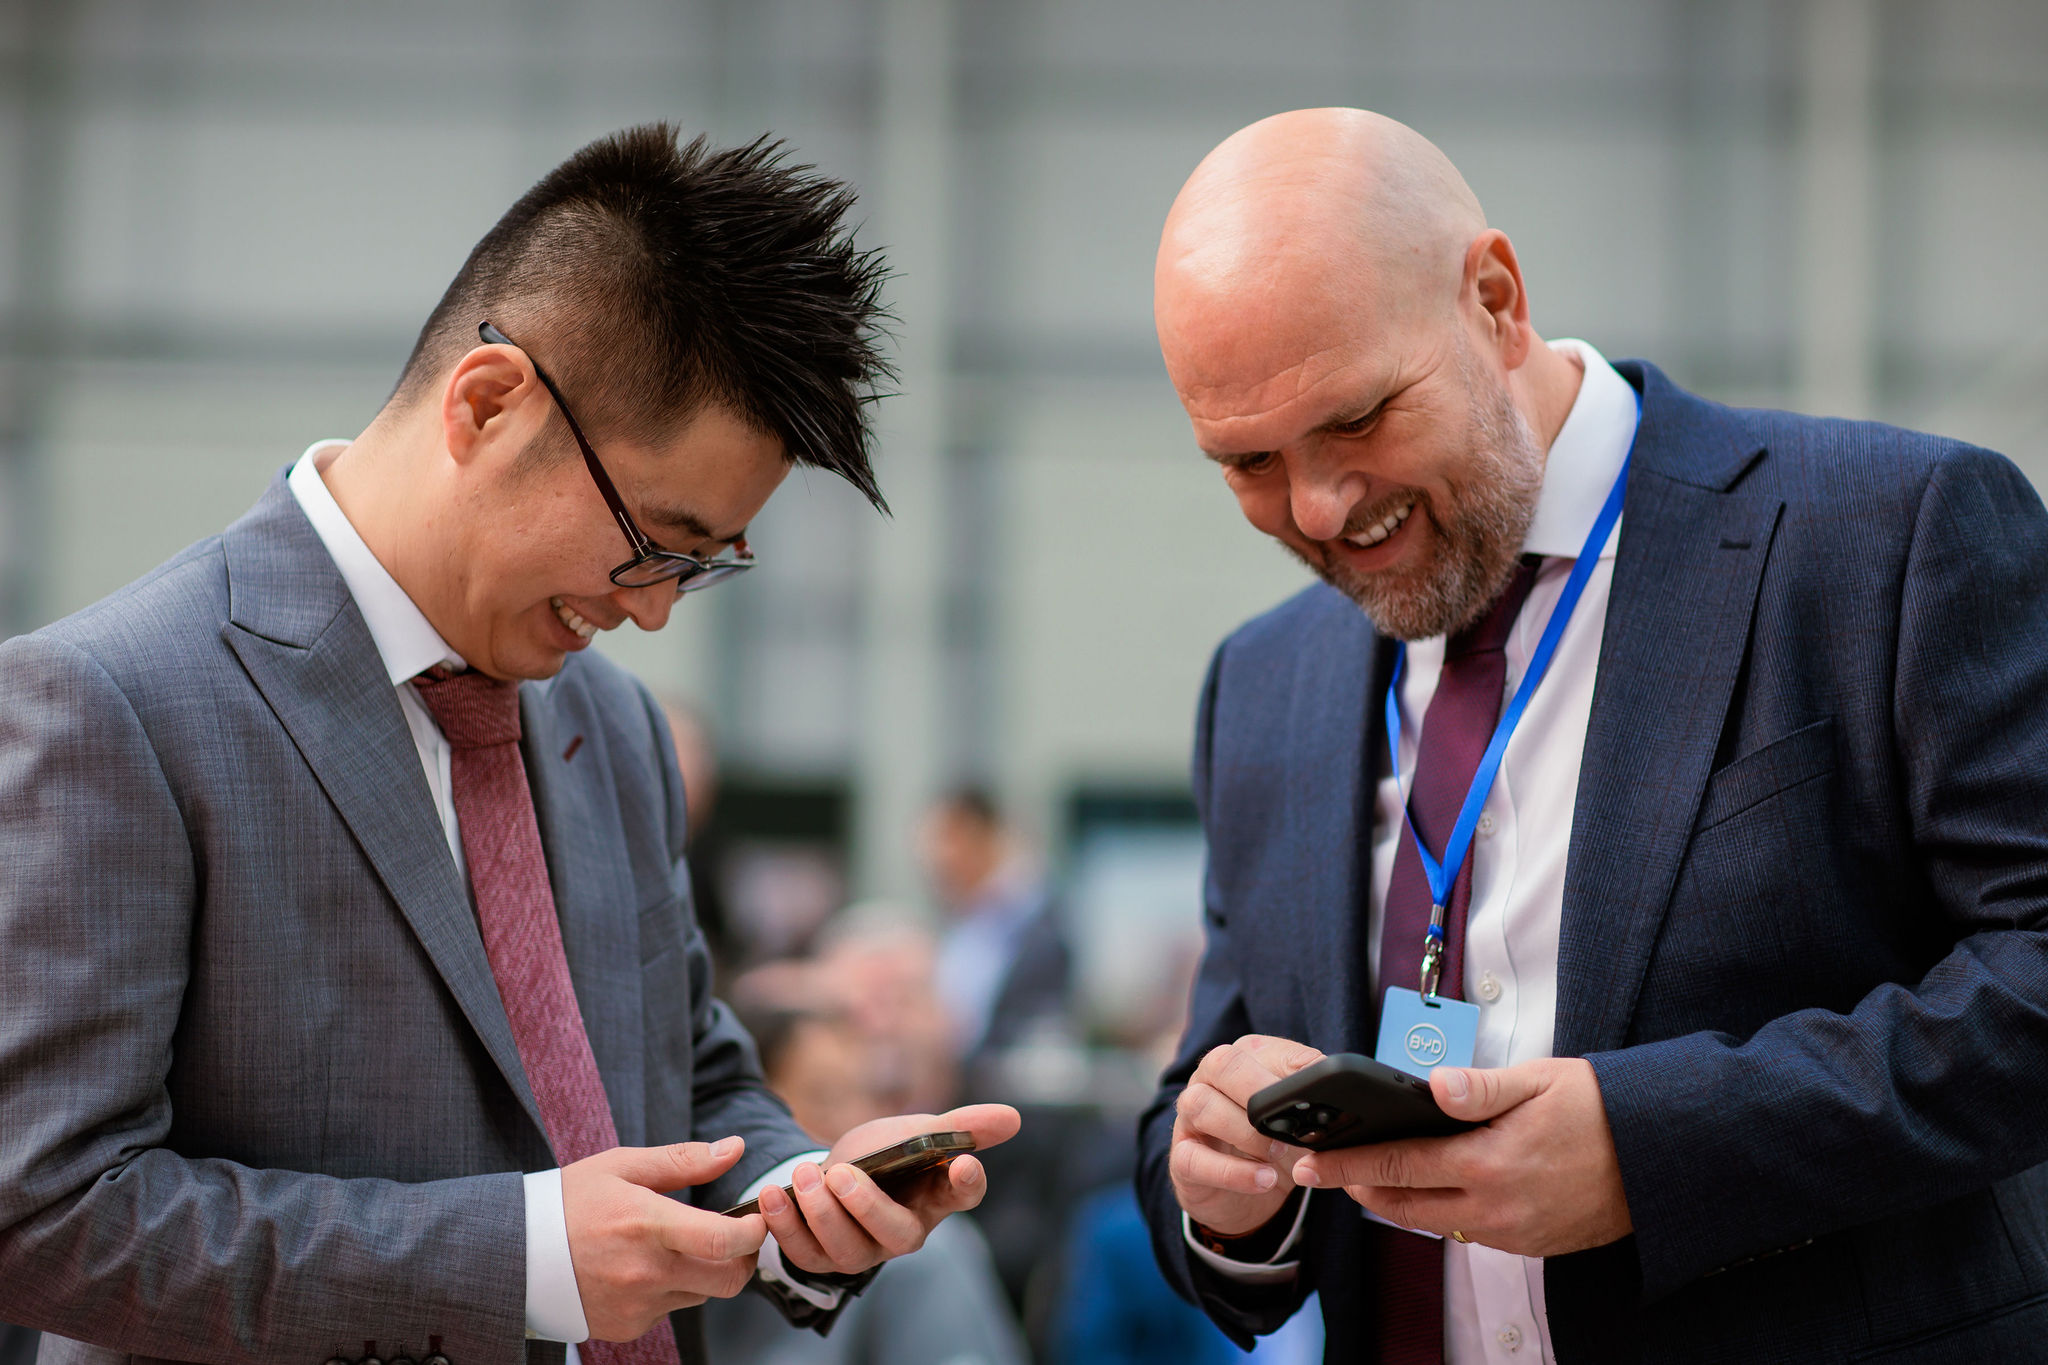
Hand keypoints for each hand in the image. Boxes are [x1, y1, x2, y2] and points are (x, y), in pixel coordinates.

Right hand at [563, 1136, 768, 1341]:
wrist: (515, 1255)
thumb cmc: (570, 1201)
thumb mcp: (622, 1166)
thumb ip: (684, 1160)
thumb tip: (735, 1148)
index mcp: (647, 1224)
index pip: (723, 1240)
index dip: (754, 1231)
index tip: (758, 1217)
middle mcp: (646, 1272)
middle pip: (729, 1279)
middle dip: (744, 1257)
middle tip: (735, 1236)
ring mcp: (638, 1305)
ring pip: (702, 1294)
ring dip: (705, 1272)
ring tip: (677, 1246)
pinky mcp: (628, 1327)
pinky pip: (670, 1309)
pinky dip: (671, 1289)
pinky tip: (644, 1269)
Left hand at [762, 1103, 1020, 1276]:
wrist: (838, 1170)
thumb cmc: (888, 1154)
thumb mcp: (919, 1130)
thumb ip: (960, 1124)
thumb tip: (1014, 1117)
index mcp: (936, 1196)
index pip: (962, 1195)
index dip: (965, 1183)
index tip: (961, 1165)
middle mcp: (903, 1231)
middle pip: (897, 1235)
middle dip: (866, 1207)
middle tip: (841, 1174)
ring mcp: (863, 1251)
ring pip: (846, 1250)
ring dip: (820, 1214)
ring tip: (804, 1175)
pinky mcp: (822, 1258)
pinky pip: (804, 1254)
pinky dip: (785, 1226)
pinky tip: (774, 1195)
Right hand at [1168, 1034, 1326, 1235]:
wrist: (1243, 1195)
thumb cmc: (1273, 1144)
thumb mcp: (1297, 1120)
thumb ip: (1312, 1097)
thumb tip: (1336, 1084)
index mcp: (1240, 1059)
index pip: (1260, 1048)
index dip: (1291, 1066)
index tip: (1320, 1089)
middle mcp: (1208, 1080)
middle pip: (1220, 1063)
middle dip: (1258, 1090)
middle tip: (1289, 1123)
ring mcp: (1188, 1118)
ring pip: (1200, 1105)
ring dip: (1245, 1131)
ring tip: (1278, 1154)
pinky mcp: (1182, 1158)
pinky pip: (1193, 1159)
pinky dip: (1233, 1172)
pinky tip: (1264, 1180)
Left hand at [1291, 1057, 1631, 1256]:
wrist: (1664, 1158)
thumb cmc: (1602, 1109)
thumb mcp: (1540, 1081)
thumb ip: (1480, 1088)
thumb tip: (1432, 1086)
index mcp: (1488, 1164)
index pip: (1396, 1166)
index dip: (1345, 1165)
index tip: (1308, 1162)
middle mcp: (1496, 1208)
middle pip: (1403, 1207)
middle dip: (1358, 1189)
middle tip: (1323, 1172)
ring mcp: (1514, 1232)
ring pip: (1434, 1224)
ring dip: (1397, 1204)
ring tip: (1369, 1178)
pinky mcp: (1532, 1243)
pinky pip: (1470, 1233)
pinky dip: (1440, 1213)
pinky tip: (1433, 1190)